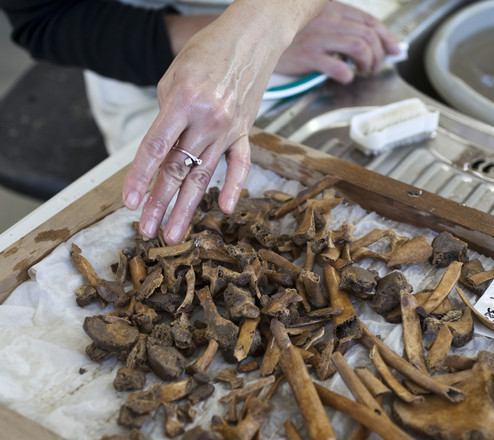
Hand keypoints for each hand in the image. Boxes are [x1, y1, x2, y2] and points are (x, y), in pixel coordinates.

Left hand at [122, 1, 319, 244]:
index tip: (130, 203)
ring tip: (174, 234)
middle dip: (160, 203)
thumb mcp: (172, 75)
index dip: (140, 178)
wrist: (251, 39)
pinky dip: (234, 187)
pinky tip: (223, 209)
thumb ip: (164, 116)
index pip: (156, 148)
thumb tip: (160, 153)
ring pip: (205, 176)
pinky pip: (241, 165)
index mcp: (183, 101)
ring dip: (187, 208)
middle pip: (179, 170)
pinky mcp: (245, 132)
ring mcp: (229, 129)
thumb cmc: (206, 52)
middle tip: (148, 232)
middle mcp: (207, 119)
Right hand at [275, 1, 400, 82]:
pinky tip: (346, 76)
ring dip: (368, 62)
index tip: (395, 49)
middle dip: (379, 53)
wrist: (259, 37)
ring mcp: (318, 37)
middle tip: (375, 65)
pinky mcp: (308, 55)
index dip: (387, 36)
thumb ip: (340, 28)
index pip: (369, 20)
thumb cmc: (289, 35)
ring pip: (360, 47)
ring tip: (363, 70)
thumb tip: (367, 43)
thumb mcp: (316, 22)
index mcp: (331, 8)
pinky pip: (338, 66)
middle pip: (368, 34)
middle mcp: (327, 19)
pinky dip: (348, 74)